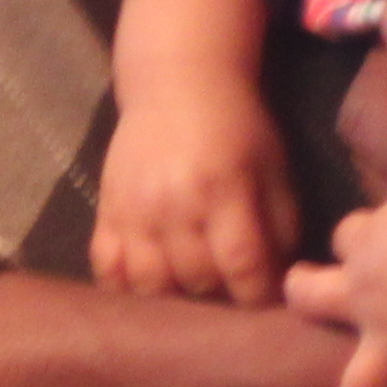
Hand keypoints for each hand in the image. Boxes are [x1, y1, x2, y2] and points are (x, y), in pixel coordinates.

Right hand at [98, 78, 297, 305]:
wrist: (176, 84)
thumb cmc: (236, 126)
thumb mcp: (273, 167)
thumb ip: (280, 224)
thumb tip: (280, 278)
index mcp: (224, 190)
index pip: (242, 265)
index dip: (257, 295)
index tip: (266, 302)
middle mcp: (174, 205)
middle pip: (197, 280)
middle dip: (221, 295)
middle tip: (231, 291)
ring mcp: (134, 211)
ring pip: (150, 285)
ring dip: (174, 297)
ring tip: (191, 292)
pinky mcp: (106, 212)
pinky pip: (106, 269)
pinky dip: (125, 288)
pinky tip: (148, 287)